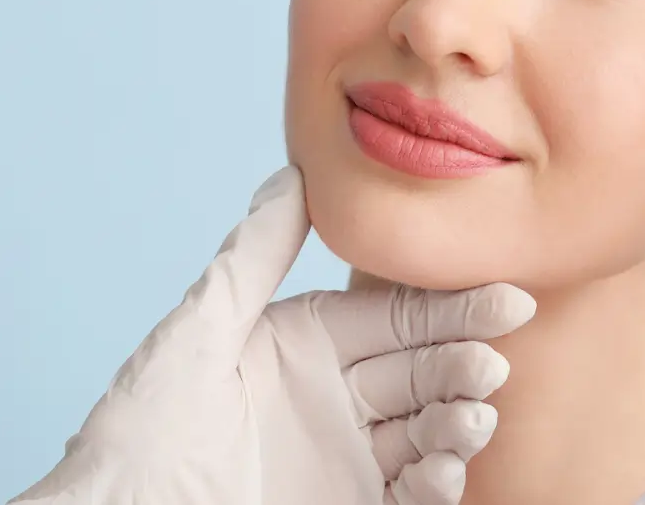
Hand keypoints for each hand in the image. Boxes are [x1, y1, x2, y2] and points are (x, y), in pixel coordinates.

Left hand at [11, 166, 534, 504]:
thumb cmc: (138, 435)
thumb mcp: (197, 333)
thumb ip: (254, 254)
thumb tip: (296, 172)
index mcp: (303, 345)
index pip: (395, 318)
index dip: (451, 308)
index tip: (506, 296)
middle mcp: (331, 398)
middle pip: (422, 372)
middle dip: (462, 364)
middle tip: (490, 364)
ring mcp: (342, 458)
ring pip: (427, 431)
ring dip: (458, 423)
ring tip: (471, 420)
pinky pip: (410, 494)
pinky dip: (438, 483)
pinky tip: (446, 471)